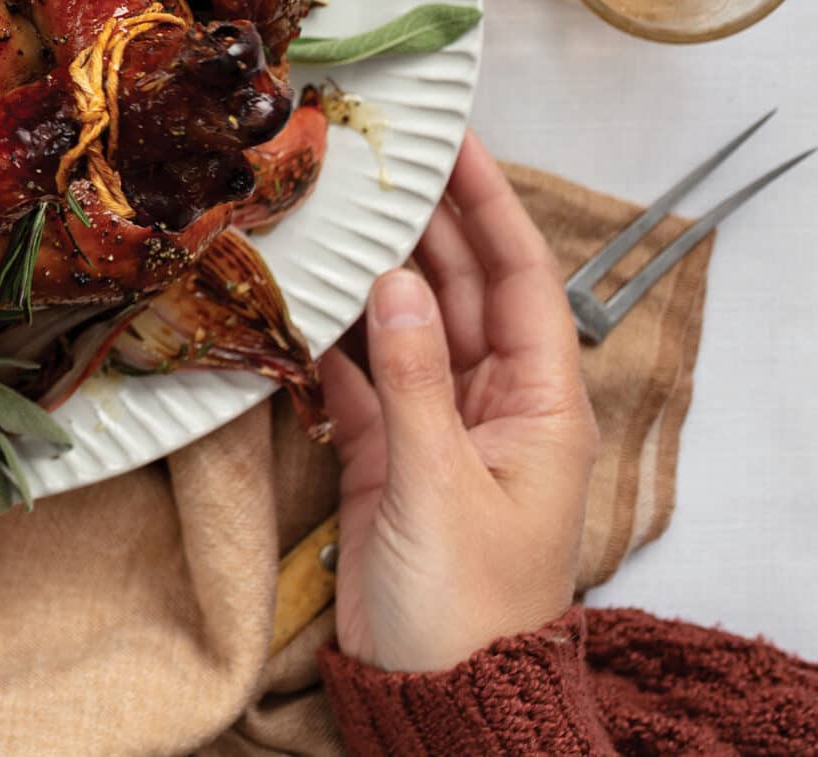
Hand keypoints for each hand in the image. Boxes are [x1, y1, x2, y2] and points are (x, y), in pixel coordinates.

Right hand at [325, 132, 598, 671]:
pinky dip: (330, 338)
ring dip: (372, 272)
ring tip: (328, 206)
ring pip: (405, 326)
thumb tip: (392, 281)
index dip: (490, 207)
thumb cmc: (462, 603)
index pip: (521, 280)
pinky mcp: (388, 457)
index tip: (455, 142)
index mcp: (540, 406)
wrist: (434, 694)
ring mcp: (440, 429)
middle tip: (374, 155)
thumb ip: (411, 378)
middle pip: (460, 291)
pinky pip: (360, 377)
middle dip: (424, 224)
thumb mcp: (437, 483)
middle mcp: (495, 405)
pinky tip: (296, 295)